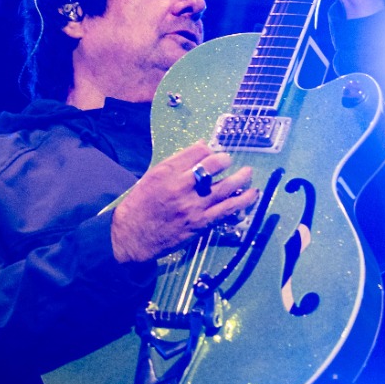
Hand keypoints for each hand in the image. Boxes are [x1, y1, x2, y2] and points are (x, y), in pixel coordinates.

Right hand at [109, 141, 258, 263]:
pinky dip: (243, 201)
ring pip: (226, 186)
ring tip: (248, 173)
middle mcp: (181, 186)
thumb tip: (202, 146)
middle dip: (225, 160)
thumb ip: (177, 162)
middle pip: (213, 165)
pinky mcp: (200, 222)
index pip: (197, 151)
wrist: (132, 237)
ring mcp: (193, 205)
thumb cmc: (140, 206)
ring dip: (241, 177)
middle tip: (228, 161)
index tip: (212, 153)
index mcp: (166, 171)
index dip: (209, 150)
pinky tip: (252, 194)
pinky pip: (227, 209)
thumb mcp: (152, 177)